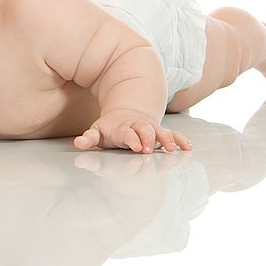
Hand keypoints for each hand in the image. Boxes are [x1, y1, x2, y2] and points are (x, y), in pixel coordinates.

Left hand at [73, 109, 191, 152]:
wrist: (125, 116)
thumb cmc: (110, 129)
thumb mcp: (97, 132)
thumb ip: (89, 139)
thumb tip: (78, 143)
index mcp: (122, 128)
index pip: (127, 133)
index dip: (132, 139)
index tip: (136, 147)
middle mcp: (138, 127)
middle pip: (145, 131)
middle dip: (148, 140)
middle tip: (150, 150)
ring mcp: (150, 129)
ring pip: (160, 132)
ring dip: (166, 139)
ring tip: (172, 148)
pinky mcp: (160, 132)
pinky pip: (173, 134)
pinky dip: (180, 139)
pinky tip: (187, 147)